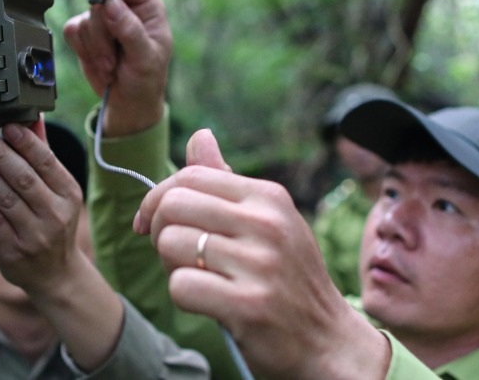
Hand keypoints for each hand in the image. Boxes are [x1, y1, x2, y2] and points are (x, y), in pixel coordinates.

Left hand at [0, 121, 90, 294]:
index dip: (25, 142)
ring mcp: (34, 234)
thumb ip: (44, 157)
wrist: (56, 275)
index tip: (5, 124)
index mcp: (69, 193)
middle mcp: (55, 213)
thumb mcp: (59, 193)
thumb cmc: (54, 224)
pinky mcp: (13, 249)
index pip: (46, 162)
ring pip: (3, 196)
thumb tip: (33, 119)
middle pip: (22, 178)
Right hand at [63, 0, 171, 135]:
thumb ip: (130, 30)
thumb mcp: (146, 58)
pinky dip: (83, 52)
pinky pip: (72, 31)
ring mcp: (102, 20)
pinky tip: (100, 64)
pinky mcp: (85, 34)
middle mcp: (124, 8)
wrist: (129, 102)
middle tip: (113, 59)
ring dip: (95, 49)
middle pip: (98, 2)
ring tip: (111, 66)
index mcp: (147, 7)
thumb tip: (110, 3)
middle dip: (102, 35)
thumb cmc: (146, 80)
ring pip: (84, 19)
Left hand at [134, 130, 388, 378]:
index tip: (150, 223)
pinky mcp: (249, 306)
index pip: (189, 176)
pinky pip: (181, 286)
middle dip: (159, 231)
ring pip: (171, 244)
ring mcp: (260, 265)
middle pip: (173, 205)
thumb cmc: (288, 279)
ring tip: (196, 277)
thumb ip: (227, 183)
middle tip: (174, 254)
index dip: (157, 199)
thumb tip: (199, 135)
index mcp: (269, 197)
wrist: (328, 342)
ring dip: (170, 266)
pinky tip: (207, 302)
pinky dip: (183, 297)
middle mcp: (267, 224)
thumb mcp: (269, 222)